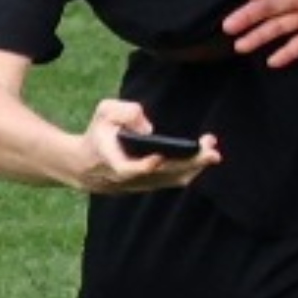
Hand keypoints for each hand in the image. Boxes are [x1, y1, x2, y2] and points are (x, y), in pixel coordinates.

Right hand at [72, 99, 218, 194]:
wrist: (85, 165)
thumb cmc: (99, 134)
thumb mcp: (104, 113)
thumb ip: (124, 112)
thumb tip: (147, 127)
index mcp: (111, 161)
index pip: (127, 170)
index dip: (142, 167)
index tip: (157, 157)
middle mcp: (129, 179)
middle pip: (162, 175)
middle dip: (189, 164)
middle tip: (211, 152)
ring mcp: (143, 185)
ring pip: (173, 180)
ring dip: (196, 165)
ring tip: (212, 149)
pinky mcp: (153, 185)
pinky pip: (176, 180)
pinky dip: (192, 168)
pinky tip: (206, 154)